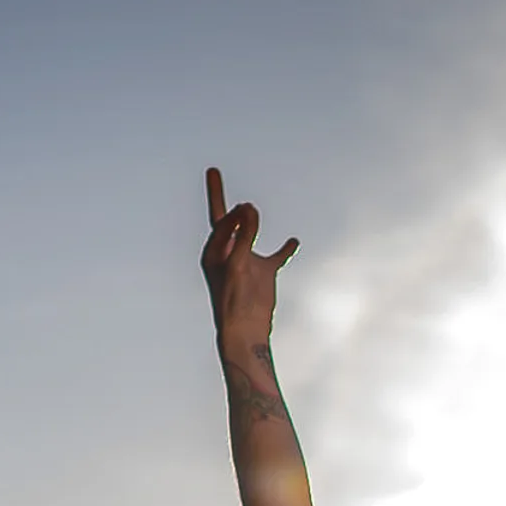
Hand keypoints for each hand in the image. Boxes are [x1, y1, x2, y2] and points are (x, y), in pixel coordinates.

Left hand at [201, 166, 298, 353]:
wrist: (246, 332)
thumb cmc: (235, 301)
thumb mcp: (237, 263)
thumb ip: (243, 234)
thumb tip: (248, 207)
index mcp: (214, 253)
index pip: (220, 222)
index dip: (232, 213)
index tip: (246, 209)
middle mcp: (227, 254)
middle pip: (226, 221)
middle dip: (218, 197)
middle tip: (212, 172)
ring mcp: (246, 263)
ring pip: (249, 234)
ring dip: (253, 220)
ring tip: (251, 205)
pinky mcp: (263, 275)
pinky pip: (275, 257)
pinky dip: (284, 250)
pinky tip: (293, 242)